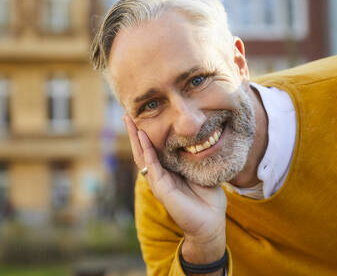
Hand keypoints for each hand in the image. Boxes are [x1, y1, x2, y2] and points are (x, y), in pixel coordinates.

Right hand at [123, 115, 226, 266]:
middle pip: (142, 150)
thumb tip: (200, 138)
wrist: (210, 222)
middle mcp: (161, 174)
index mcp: (169, 170)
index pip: (154, 149)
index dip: (146, 134)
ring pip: (142, 155)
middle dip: (134, 132)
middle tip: (125, 115)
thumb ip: (196, 157)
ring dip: (135, 138)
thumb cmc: (208, 199)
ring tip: (128, 121)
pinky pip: (152, 166)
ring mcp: (159, 181)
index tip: (142, 118)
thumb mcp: (202, 171)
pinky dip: (147, 151)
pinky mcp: (162, 188)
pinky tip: (142, 137)